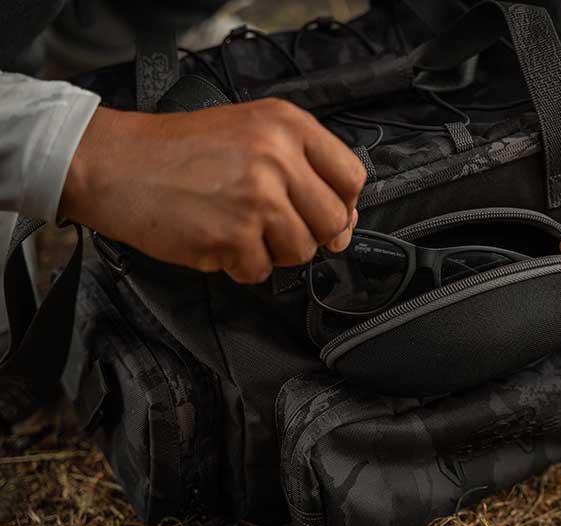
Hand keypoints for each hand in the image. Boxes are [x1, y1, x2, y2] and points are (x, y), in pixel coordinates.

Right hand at [60, 97, 365, 283]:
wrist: (115, 163)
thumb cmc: (179, 150)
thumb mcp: (250, 130)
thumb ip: (301, 164)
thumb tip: (343, 219)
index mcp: (288, 125)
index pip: (351, 176)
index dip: (343, 204)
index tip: (327, 215)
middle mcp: (278, 158)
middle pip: (334, 221)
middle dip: (310, 234)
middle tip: (277, 228)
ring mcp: (257, 199)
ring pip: (301, 251)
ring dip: (272, 251)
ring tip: (238, 227)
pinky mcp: (232, 237)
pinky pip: (260, 271)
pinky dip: (239, 265)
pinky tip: (216, 239)